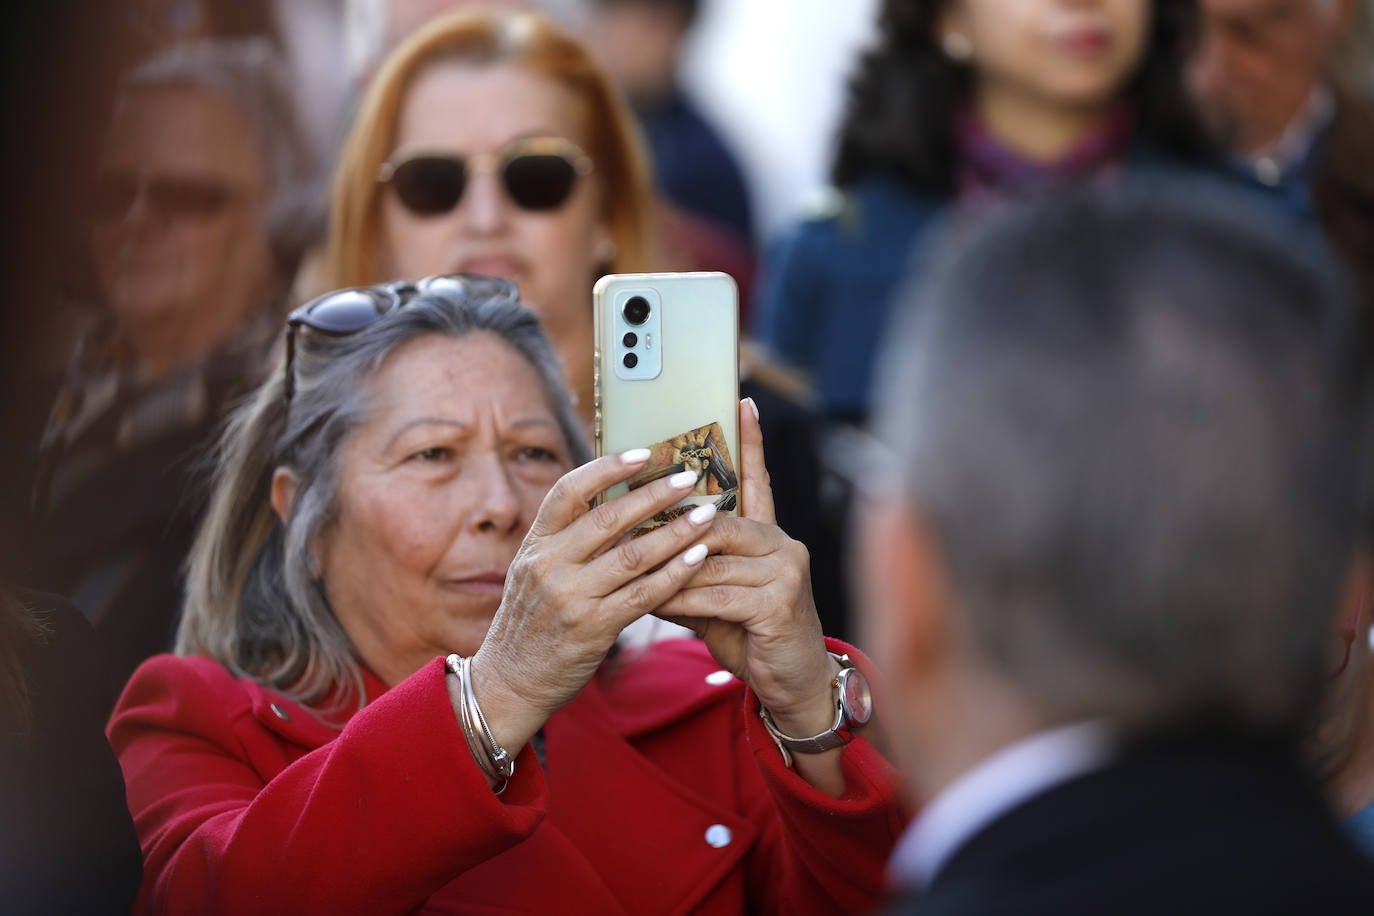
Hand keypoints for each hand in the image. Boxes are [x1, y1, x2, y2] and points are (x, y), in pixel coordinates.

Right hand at [470, 449, 717, 753]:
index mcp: (535, 543)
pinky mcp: (593, 628)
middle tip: (690, 476)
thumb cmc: (533, 622)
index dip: (607, 468)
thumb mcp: (535, 571)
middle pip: (609, 518)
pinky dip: (674, 574)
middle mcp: (548, 564)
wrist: (509, 681)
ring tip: (707, 514)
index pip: (568, 490)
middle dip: (654, 494)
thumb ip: (568, 540)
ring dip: (675, 531)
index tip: (644, 453)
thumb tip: (617, 503)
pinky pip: (643, 595)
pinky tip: (698, 558)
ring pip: (633, 555)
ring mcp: (570, 597)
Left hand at [656, 400, 838, 743]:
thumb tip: (639, 543)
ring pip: (711, 557)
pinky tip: (659, 604)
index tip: (742, 400)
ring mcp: (785, 571)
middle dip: (670, 528)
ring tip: (630, 575)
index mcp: (768, 537)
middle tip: (626, 528)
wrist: (793, 684)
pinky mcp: (780, 603)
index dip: (750, 442)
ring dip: (668, 569)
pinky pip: (717, 592)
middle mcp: (782, 544)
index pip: (757, 480)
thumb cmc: (750, 636)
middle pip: (717, 521)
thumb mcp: (713, 596)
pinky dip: (683, 598)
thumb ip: (685, 566)